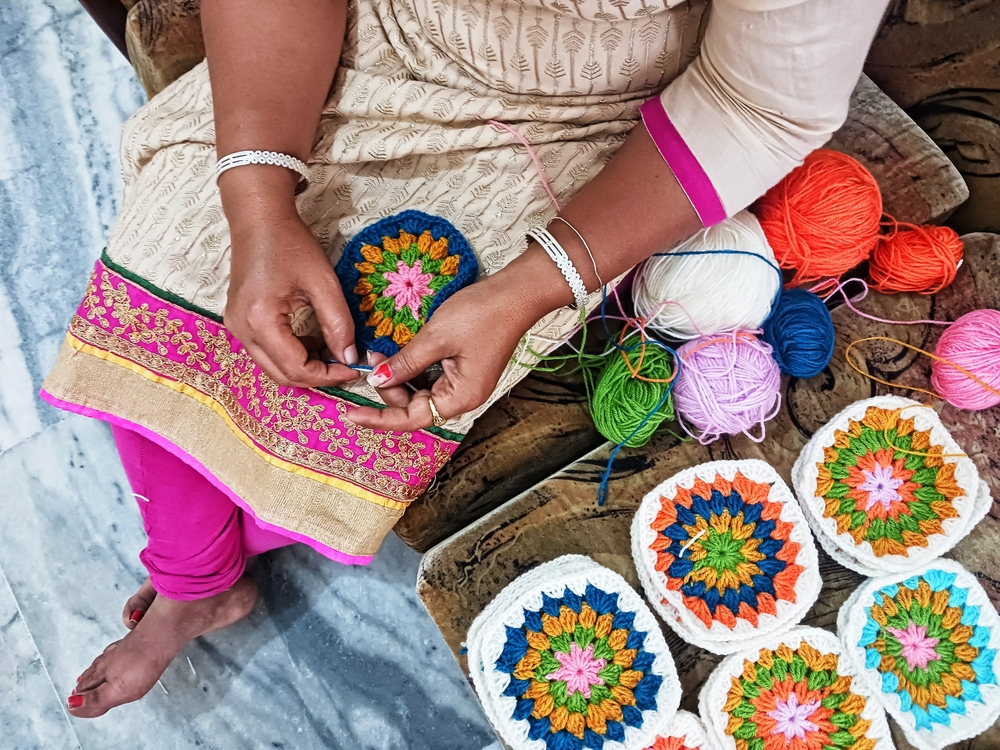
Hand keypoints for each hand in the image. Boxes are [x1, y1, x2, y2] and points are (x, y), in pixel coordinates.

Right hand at [223, 172, 357, 386]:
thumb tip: (349, 357)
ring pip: (274, 366)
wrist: (259, 218)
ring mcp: (236, 327)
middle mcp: (241, 330)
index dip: (328, 376)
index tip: (354, 369)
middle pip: (282, 375)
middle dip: (317, 376)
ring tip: (334, 351)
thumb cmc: (290, 243)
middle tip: (346, 366)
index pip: (296, 369)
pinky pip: (267, 351)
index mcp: (260, 321)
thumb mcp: (323, 282)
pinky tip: (314, 341)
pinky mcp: (240, 322)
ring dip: (305, 366)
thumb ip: (338, 323)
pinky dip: (292, 353)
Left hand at [346, 267, 552, 430]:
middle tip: (372, 360)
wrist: (515, 294)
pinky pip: (431, 378)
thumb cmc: (481, 315)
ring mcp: (464, 384)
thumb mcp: (435, 338)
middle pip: (415, 406)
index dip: (379, 417)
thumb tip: (377, 381)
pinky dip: (412, 369)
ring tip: (380, 353)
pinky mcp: (464, 370)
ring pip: (421, 392)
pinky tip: (398, 354)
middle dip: (390, 387)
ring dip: (399, 376)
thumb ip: (404, 364)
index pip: (411, 418)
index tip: (351, 413)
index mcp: (460, 398)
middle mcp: (463, 397)